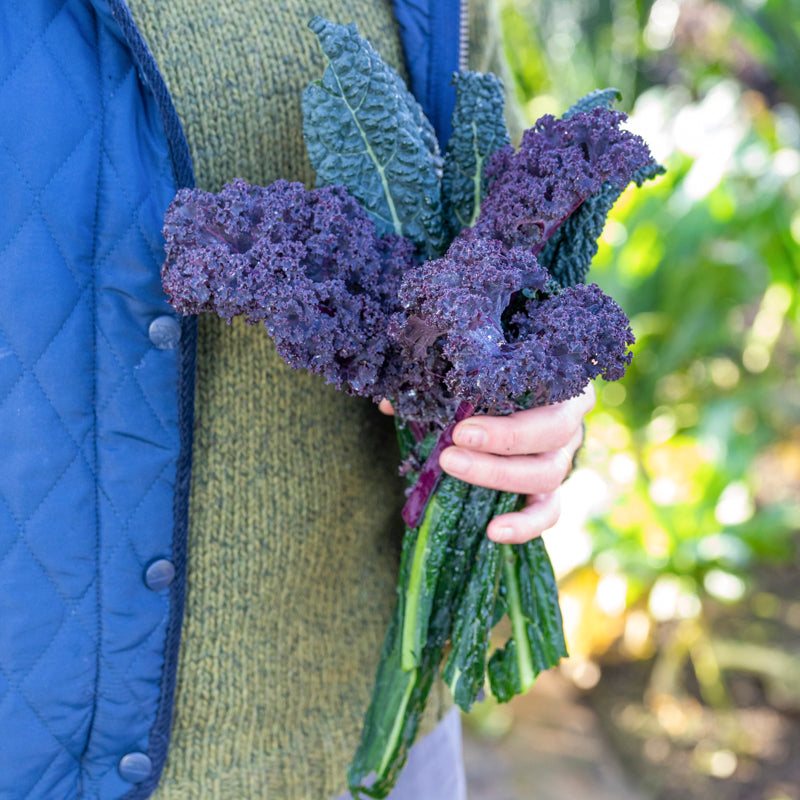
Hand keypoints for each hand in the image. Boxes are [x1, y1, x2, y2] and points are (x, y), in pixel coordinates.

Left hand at [438, 385, 594, 543]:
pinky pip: (549, 511)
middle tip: (454, 443)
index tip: (463, 421)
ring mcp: (563, 455)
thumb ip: (440, 379)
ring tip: (454, 467)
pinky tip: (494, 531)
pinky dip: (525, 525)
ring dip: (499, 474)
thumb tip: (389, 403)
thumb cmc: (488, 381)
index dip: (512, 402)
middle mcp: (569, 417)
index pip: (551, 386)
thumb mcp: (472, 372)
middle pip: (553, 431)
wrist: (509, 405)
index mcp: (557, 379)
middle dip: (503, 440)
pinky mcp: (553, 488)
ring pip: (550, 472)